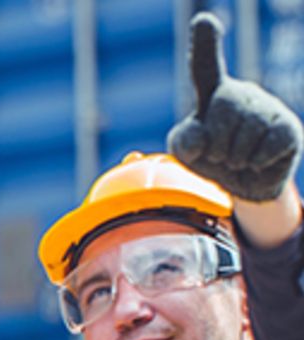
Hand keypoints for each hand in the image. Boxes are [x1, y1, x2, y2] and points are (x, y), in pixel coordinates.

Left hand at [167, 12, 303, 201]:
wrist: (240, 185)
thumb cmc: (210, 160)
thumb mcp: (187, 153)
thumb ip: (184, 142)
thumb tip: (201, 139)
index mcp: (214, 94)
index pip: (206, 67)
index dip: (205, 44)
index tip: (204, 21)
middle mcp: (243, 94)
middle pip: (223, 109)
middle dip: (214, 143)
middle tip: (218, 156)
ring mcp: (269, 108)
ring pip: (247, 131)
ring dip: (233, 158)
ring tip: (235, 161)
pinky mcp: (289, 129)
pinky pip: (268, 145)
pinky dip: (255, 162)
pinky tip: (255, 163)